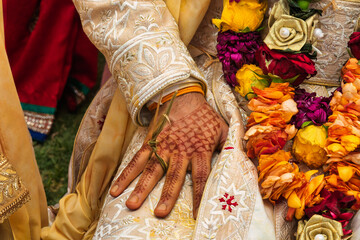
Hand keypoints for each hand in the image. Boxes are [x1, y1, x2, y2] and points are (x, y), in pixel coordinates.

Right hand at [110, 93, 227, 217]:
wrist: (184, 96)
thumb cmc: (205, 116)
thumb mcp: (223, 129)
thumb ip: (232, 146)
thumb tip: (245, 160)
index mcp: (200, 150)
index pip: (201, 177)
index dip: (199, 196)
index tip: (197, 215)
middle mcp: (180, 151)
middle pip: (173, 177)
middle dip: (166, 196)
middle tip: (159, 213)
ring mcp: (163, 147)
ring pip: (151, 170)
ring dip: (141, 188)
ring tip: (131, 204)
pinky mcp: (150, 142)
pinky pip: (137, 160)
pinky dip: (126, 174)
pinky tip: (116, 189)